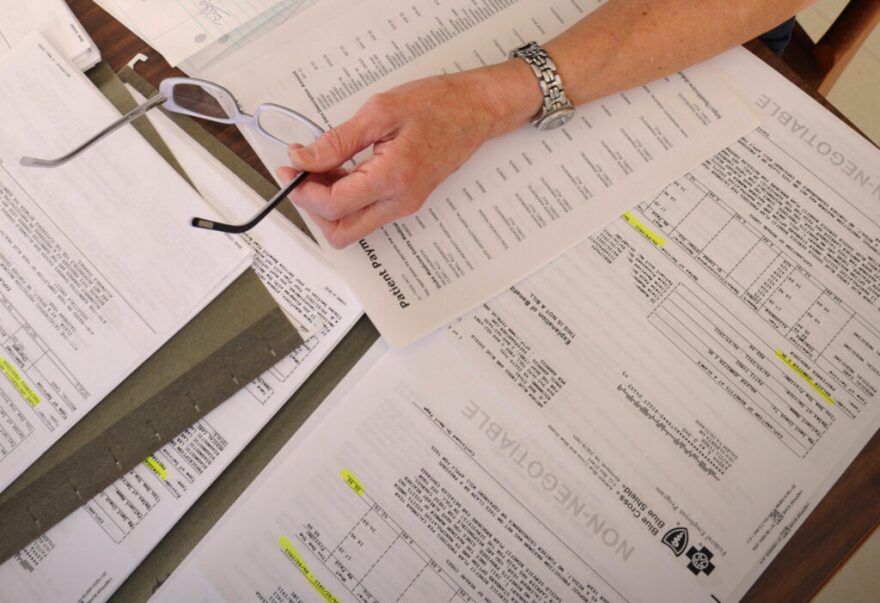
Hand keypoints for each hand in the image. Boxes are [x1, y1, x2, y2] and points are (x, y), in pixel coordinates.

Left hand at [277, 61, 539, 247]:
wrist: (475, 111)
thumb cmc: (437, 105)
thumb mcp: (380, 112)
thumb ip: (337, 141)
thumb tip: (303, 158)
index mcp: (394, 178)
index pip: (335, 204)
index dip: (303, 190)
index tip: (289, 168)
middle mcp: (399, 201)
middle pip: (341, 232)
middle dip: (313, 208)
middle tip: (301, 175)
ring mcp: (403, 205)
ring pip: (351, 226)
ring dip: (328, 204)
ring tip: (320, 166)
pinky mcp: (404, 202)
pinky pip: (365, 213)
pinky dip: (344, 198)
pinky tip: (338, 169)